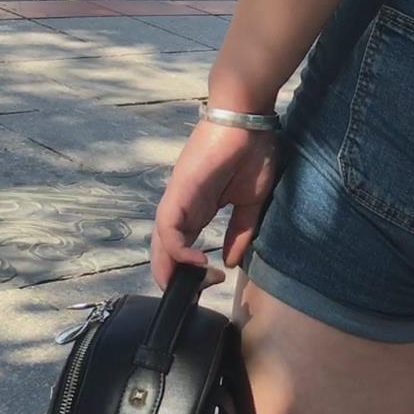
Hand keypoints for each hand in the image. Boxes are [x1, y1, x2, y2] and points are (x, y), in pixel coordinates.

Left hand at [150, 117, 278, 288]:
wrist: (248, 117)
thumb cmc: (252, 151)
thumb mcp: (251, 202)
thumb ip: (241, 231)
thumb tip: (232, 261)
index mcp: (198, 208)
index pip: (183, 245)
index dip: (190, 268)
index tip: (212, 282)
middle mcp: (183, 205)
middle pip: (165, 247)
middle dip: (172, 275)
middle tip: (190, 296)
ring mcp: (178, 197)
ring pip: (161, 240)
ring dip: (170, 268)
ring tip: (189, 287)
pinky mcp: (179, 190)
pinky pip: (169, 226)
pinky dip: (177, 249)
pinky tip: (196, 262)